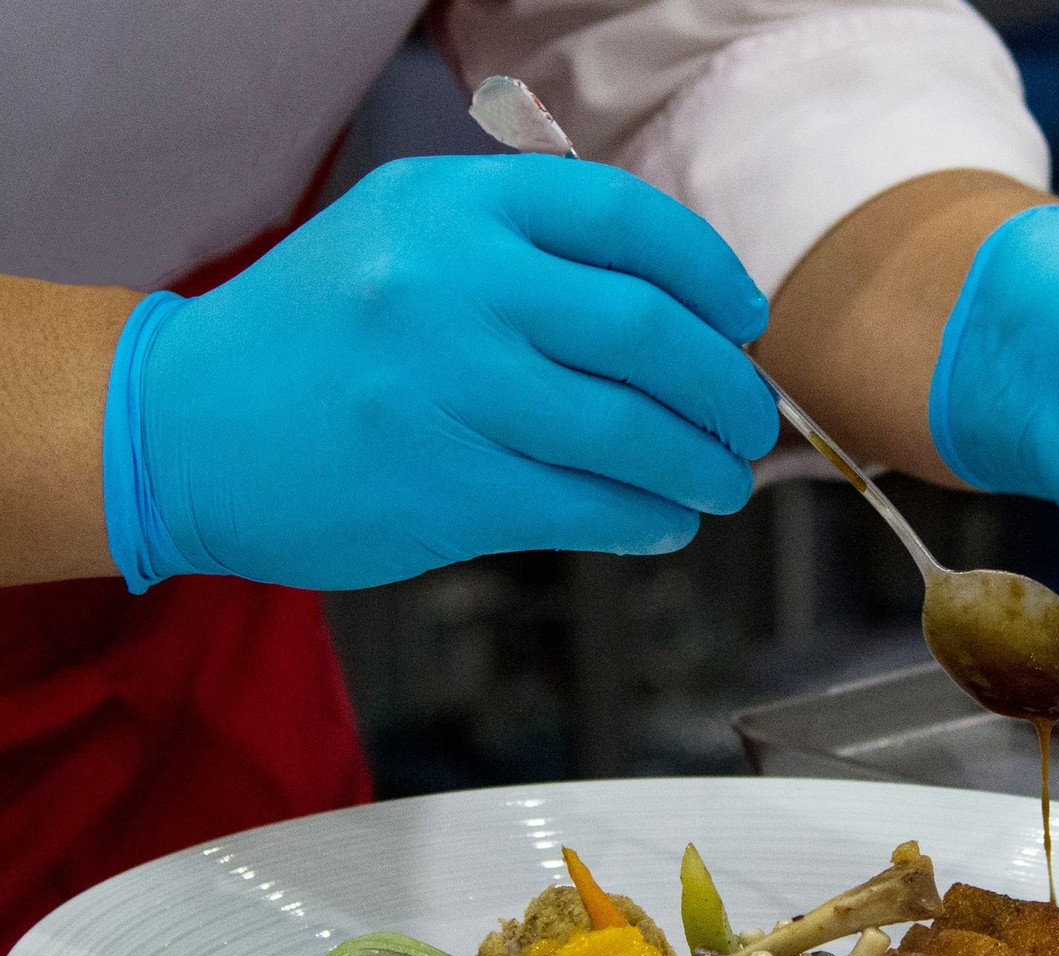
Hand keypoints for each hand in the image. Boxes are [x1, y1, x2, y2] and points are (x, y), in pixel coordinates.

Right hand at [103, 155, 777, 590]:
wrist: (183, 426)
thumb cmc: (317, 334)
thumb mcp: (407, 239)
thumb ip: (530, 253)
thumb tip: (685, 315)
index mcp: (452, 206)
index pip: (625, 221)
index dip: (709, 274)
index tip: (744, 319)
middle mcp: (451, 285)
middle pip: (647, 333)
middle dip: (724, 387)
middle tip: (749, 420)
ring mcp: (445, 389)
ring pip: (628, 430)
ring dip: (699, 465)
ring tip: (722, 480)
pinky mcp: (443, 488)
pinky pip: (585, 505)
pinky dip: (646, 518)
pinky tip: (664, 521)